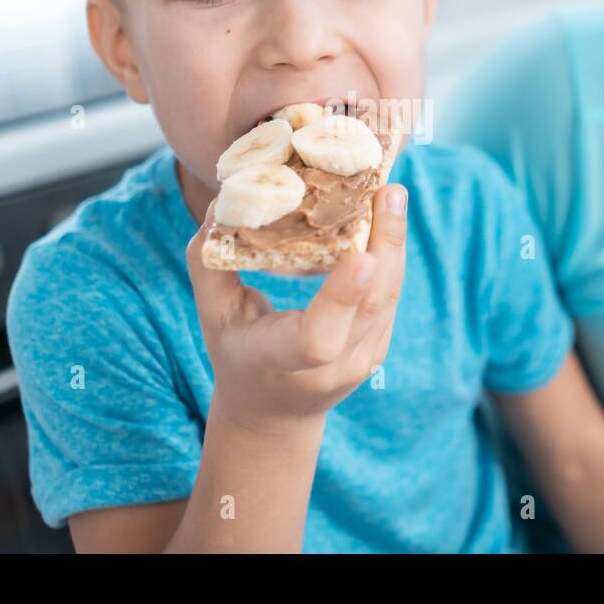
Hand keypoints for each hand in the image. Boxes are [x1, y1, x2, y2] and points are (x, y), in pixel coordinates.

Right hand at [185, 183, 407, 436]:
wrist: (274, 412)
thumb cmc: (236, 353)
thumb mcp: (211, 315)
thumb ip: (209, 263)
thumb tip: (225, 201)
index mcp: (282, 362)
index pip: (318, 338)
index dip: (342, 297)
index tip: (361, 256)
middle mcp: (331, 368)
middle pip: (370, 307)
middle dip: (385, 245)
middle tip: (388, 191)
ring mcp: (362, 361)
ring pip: (389, 297)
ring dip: (394, 242)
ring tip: (391, 193)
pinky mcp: (380, 346)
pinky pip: (390, 296)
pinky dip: (391, 254)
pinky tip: (387, 216)